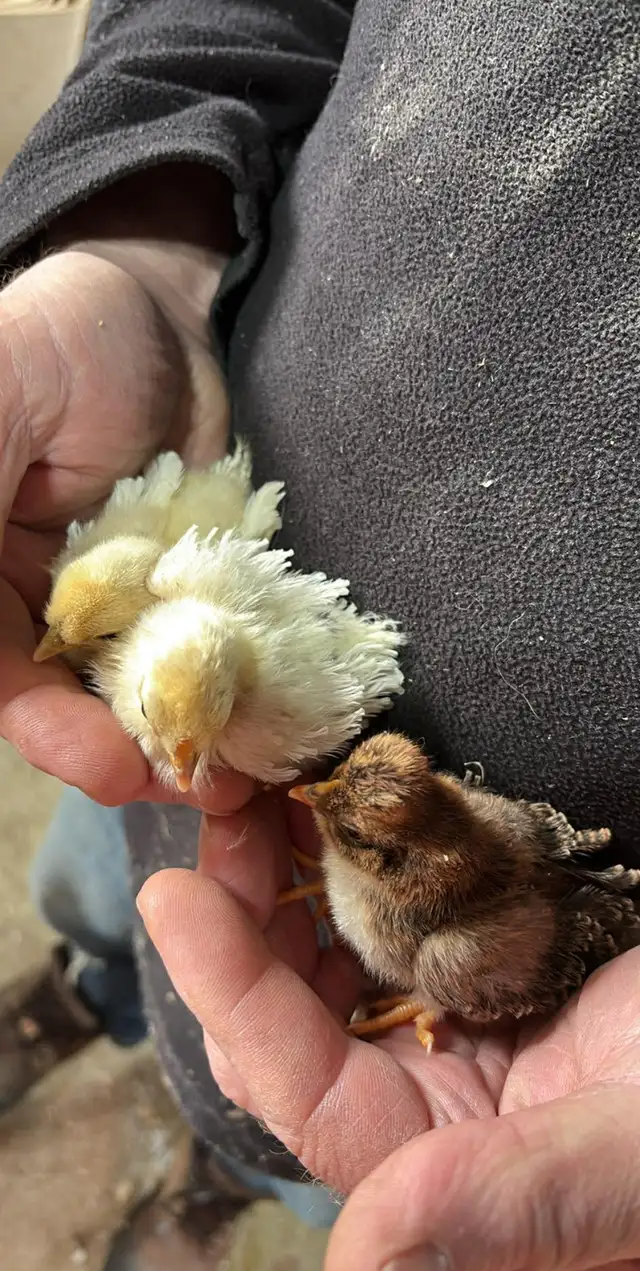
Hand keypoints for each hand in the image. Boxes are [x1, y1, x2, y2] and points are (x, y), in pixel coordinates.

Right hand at [0, 195, 247, 811]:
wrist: (165, 311)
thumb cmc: (57, 338)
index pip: (0, 673)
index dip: (46, 729)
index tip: (109, 768)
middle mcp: (33, 605)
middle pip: (66, 705)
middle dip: (126, 752)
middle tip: (197, 783)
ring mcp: (115, 607)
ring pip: (140, 694)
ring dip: (187, 736)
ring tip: (245, 770)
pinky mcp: (187, 598)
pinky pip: (204, 659)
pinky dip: (232, 694)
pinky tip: (269, 722)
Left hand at [139, 795, 639, 1270]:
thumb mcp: (635, 1161)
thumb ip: (519, 1212)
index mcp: (465, 1177)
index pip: (317, 1097)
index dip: (236, 998)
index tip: (174, 894)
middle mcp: (450, 1104)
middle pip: (303, 1017)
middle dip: (244, 921)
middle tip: (212, 817)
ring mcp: (474, 1017)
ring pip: (343, 954)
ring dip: (289, 875)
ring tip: (254, 797)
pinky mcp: (500, 949)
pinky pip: (404, 902)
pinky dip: (362, 850)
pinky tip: (332, 800)